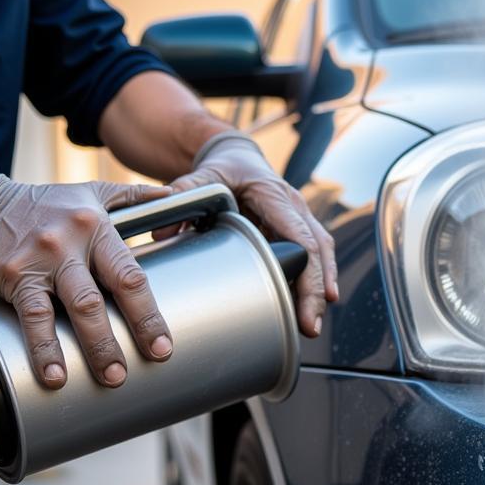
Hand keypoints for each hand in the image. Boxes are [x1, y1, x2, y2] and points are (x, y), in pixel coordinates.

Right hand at [0, 176, 172, 387]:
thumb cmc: (45, 205)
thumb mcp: (92, 193)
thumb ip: (135, 197)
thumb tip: (174, 195)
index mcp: (97, 227)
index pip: (131, 273)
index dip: (150, 311)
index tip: (163, 343)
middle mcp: (72, 243)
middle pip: (108, 292)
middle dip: (134, 329)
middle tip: (151, 359)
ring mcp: (42, 261)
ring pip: (76, 308)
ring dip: (95, 347)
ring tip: (111, 377)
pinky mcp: (15, 277)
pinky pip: (34, 317)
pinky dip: (45, 349)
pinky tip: (55, 375)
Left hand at [167, 132, 337, 336]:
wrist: (237, 157)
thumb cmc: (226, 168)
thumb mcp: (206, 175)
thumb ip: (187, 197)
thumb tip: (162, 234)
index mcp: (277, 196)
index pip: (302, 239)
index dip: (311, 273)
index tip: (310, 303)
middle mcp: (297, 208)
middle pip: (319, 253)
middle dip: (318, 292)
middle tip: (310, 327)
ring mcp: (300, 221)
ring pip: (322, 256)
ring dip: (320, 291)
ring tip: (310, 325)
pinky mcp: (296, 233)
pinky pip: (313, 258)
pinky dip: (313, 283)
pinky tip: (307, 308)